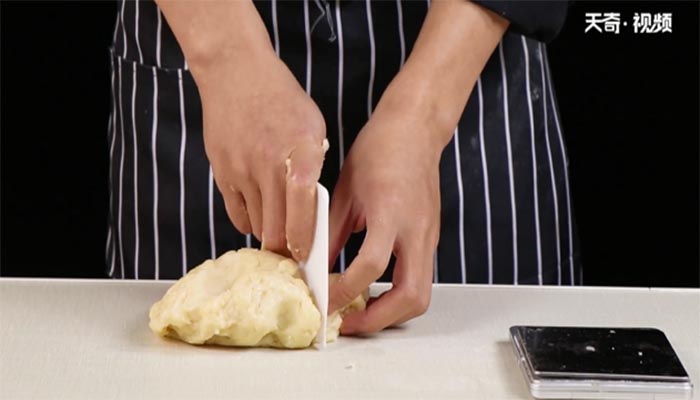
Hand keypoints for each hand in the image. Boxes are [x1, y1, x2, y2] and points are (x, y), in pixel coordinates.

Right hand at [158, 0, 329, 260]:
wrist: (237, 74)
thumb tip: (312, 209)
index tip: (307, 257)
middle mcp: (270, 168)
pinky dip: (250, 222)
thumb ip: (314, 168)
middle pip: (275, 231)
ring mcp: (242, 172)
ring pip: (257, 226)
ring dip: (269, 234)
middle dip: (286, 249)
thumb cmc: (282, 100)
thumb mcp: (313, 128)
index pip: (302, 215)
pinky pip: (237, 214)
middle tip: (295, 253)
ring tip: (279, 230)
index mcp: (301, 156)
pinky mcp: (222, 174)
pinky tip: (260, 213)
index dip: (304, 244)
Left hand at [326, 0, 507, 333]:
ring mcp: (428, 237)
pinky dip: (397, 295)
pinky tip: (372, 290)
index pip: (370, 266)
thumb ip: (331, 230)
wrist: (416, 129)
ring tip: (359, 313)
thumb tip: (312, 264)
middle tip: (347, 323)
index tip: (324, 302)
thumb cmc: (380, 150)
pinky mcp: (430, 239)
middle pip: (411, 296)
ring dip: (392, 313)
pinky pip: (419, 279)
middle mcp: (417, 231)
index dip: (345, 291)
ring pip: (421, 294)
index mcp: (392, 213)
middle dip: (379, 320)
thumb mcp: (344, 188)